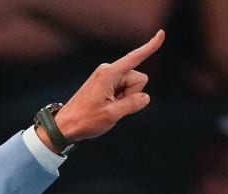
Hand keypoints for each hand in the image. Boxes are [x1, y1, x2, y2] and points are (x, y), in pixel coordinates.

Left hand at [48, 29, 164, 147]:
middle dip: (132, 94)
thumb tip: (145, 97)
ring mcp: (108, 77)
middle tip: (112, 107)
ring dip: (125, 99)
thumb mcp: (112, 115)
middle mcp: (109, 71)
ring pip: (133, 86)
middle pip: (139, 79)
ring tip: (107, 107)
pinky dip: (120, 100)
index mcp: (109, 74)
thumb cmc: (85, 120)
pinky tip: (107, 106)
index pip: (135, 58)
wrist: (65, 126)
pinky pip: (125, 90)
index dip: (150, 47)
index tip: (162, 34)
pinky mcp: (107, 83)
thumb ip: (132, 104)